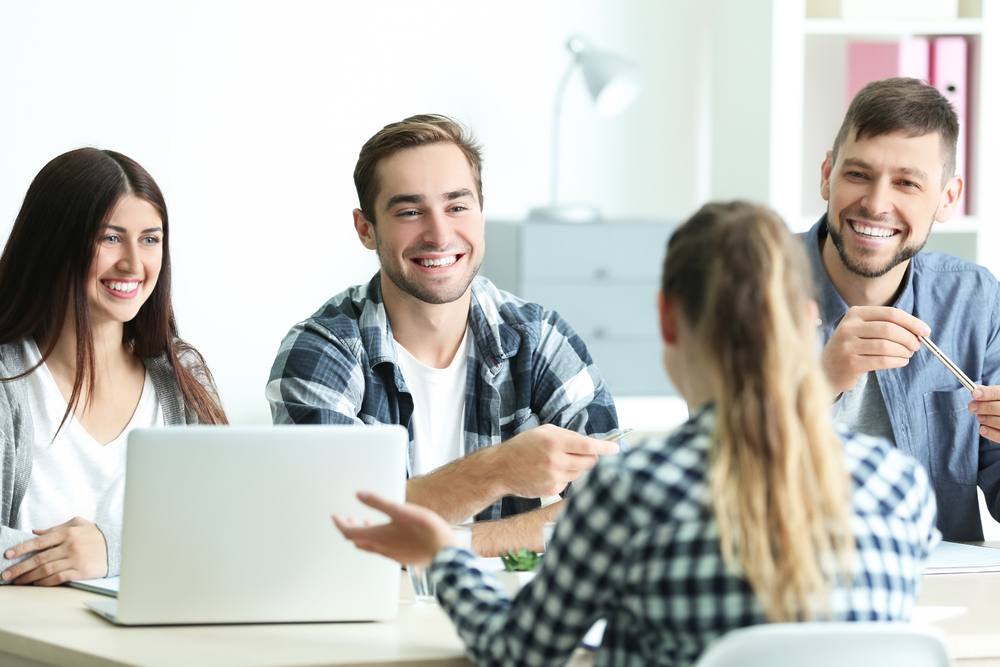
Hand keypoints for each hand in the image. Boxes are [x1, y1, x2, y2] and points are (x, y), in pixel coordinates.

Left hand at [2, 517, 107, 585]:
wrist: (117, 547)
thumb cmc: (96, 535)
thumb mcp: (78, 524)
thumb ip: (56, 528)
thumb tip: (35, 532)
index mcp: (68, 533)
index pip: (39, 541)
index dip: (22, 548)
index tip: (8, 555)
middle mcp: (70, 546)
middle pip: (39, 558)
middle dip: (20, 567)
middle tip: (6, 574)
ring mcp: (75, 560)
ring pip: (46, 570)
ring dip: (29, 577)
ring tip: (18, 581)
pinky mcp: (81, 571)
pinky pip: (58, 578)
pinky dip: (45, 582)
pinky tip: (36, 583)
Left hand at [333, 491, 456, 567]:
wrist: (444, 551)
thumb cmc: (425, 530)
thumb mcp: (400, 510)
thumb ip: (378, 502)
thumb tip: (359, 495)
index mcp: (377, 536)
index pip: (349, 532)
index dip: (340, 523)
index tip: (335, 516)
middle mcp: (381, 548)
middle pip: (358, 541)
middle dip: (350, 529)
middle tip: (348, 519)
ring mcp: (391, 555)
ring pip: (370, 546)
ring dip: (364, 534)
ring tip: (366, 523)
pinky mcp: (402, 557)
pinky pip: (382, 549)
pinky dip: (377, 539)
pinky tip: (388, 533)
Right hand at [489, 425, 619, 498]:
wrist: (501, 469)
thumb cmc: (523, 447)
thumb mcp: (544, 432)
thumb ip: (568, 435)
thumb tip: (591, 442)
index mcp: (554, 443)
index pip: (588, 446)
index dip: (606, 448)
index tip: (616, 448)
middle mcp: (556, 461)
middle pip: (590, 463)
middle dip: (592, 458)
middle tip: (584, 455)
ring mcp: (554, 478)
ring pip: (581, 474)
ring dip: (576, 468)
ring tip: (558, 463)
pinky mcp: (552, 490)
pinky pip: (569, 483)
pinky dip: (565, 478)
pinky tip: (550, 473)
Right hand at [821, 306, 929, 393]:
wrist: (827, 369)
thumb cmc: (852, 348)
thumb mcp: (862, 330)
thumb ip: (885, 326)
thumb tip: (918, 330)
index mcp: (855, 314)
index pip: (890, 313)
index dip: (912, 322)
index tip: (926, 331)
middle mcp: (849, 327)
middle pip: (889, 329)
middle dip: (909, 338)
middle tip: (917, 346)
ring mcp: (848, 345)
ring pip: (887, 346)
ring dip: (904, 351)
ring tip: (908, 354)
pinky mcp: (851, 363)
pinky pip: (882, 361)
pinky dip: (897, 361)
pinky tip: (901, 362)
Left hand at [971, 386, 999, 442]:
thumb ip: (991, 393)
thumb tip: (976, 389)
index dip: (987, 393)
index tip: (974, 394)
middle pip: (999, 408)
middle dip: (983, 407)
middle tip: (972, 407)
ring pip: (999, 422)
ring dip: (986, 419)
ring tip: (980, 418)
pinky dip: (990, 433)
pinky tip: (982, 429)